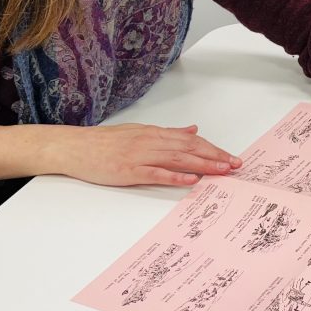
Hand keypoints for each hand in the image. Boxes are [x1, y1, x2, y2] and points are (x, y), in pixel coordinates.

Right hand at [57, 123, 241, 186]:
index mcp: (154, 133)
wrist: (75, 147)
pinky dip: (175, 176)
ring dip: (203, 165)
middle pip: (189, 149)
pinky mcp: (129, 170)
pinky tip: (191, 180)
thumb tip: (192, 130)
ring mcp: (140, 156)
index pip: (191, 141)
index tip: (230, 157)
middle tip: (236, 165)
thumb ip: (167, 133)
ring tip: (222, 171)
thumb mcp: (139, 131)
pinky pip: (156, 173)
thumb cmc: (104, 142)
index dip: (213, 149)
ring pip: (178, 159)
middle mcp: (150, 141)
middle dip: (215, 157)